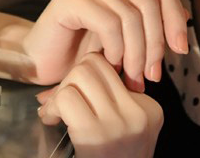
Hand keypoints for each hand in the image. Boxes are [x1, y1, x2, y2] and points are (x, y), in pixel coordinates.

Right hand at [23, 0, 188, 90]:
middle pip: (148, 0)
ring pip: (131, 15)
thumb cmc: (81, 48)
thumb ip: (150, 20)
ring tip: (132, 76)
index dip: (174, 19)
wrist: (40, 61)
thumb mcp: (125, 33)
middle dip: (156, 43)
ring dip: (136, 53)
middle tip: (152, 74)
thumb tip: (184, 18)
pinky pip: (109, 23)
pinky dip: (116, 48)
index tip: (180, 51)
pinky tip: (110, 63)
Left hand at [38, 52, 162, 157]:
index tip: (75, 92)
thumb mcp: (125, 131)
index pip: (110, 66)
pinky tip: (51, 120)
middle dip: (70, 78)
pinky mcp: (96, 134)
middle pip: (94, 64)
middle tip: (62, 102)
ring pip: (80, 75)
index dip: (85, 75)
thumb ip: (106, 102)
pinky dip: (52, 107)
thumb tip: (65, 82)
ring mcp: (119, 123)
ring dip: (60, 92)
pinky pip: (67, 98)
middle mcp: (138, 112)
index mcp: (148, 108)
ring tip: (55, 113)